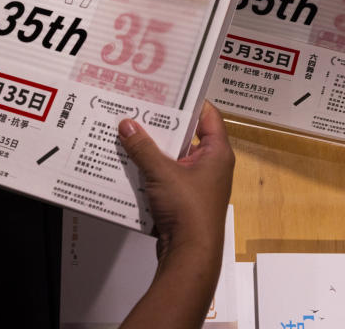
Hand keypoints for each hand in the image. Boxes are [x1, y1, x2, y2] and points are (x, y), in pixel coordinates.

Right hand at [117, 102, 233, 260]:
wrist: (190, 255)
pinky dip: (149, 170)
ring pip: (173, 157)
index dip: (189, 101)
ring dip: (152, 149)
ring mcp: (197, 183)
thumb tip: (127, 124)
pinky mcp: (183, 199)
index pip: (208, 115)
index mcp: (217, 152)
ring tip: (127, 131)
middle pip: (186, 135)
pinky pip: (165, 177)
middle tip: (139, 108)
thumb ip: (143, 148)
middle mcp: (211, 165)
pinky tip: (128, 162)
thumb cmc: (188, 210)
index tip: (167, 90)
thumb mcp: (162, 173)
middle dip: (162, 125)